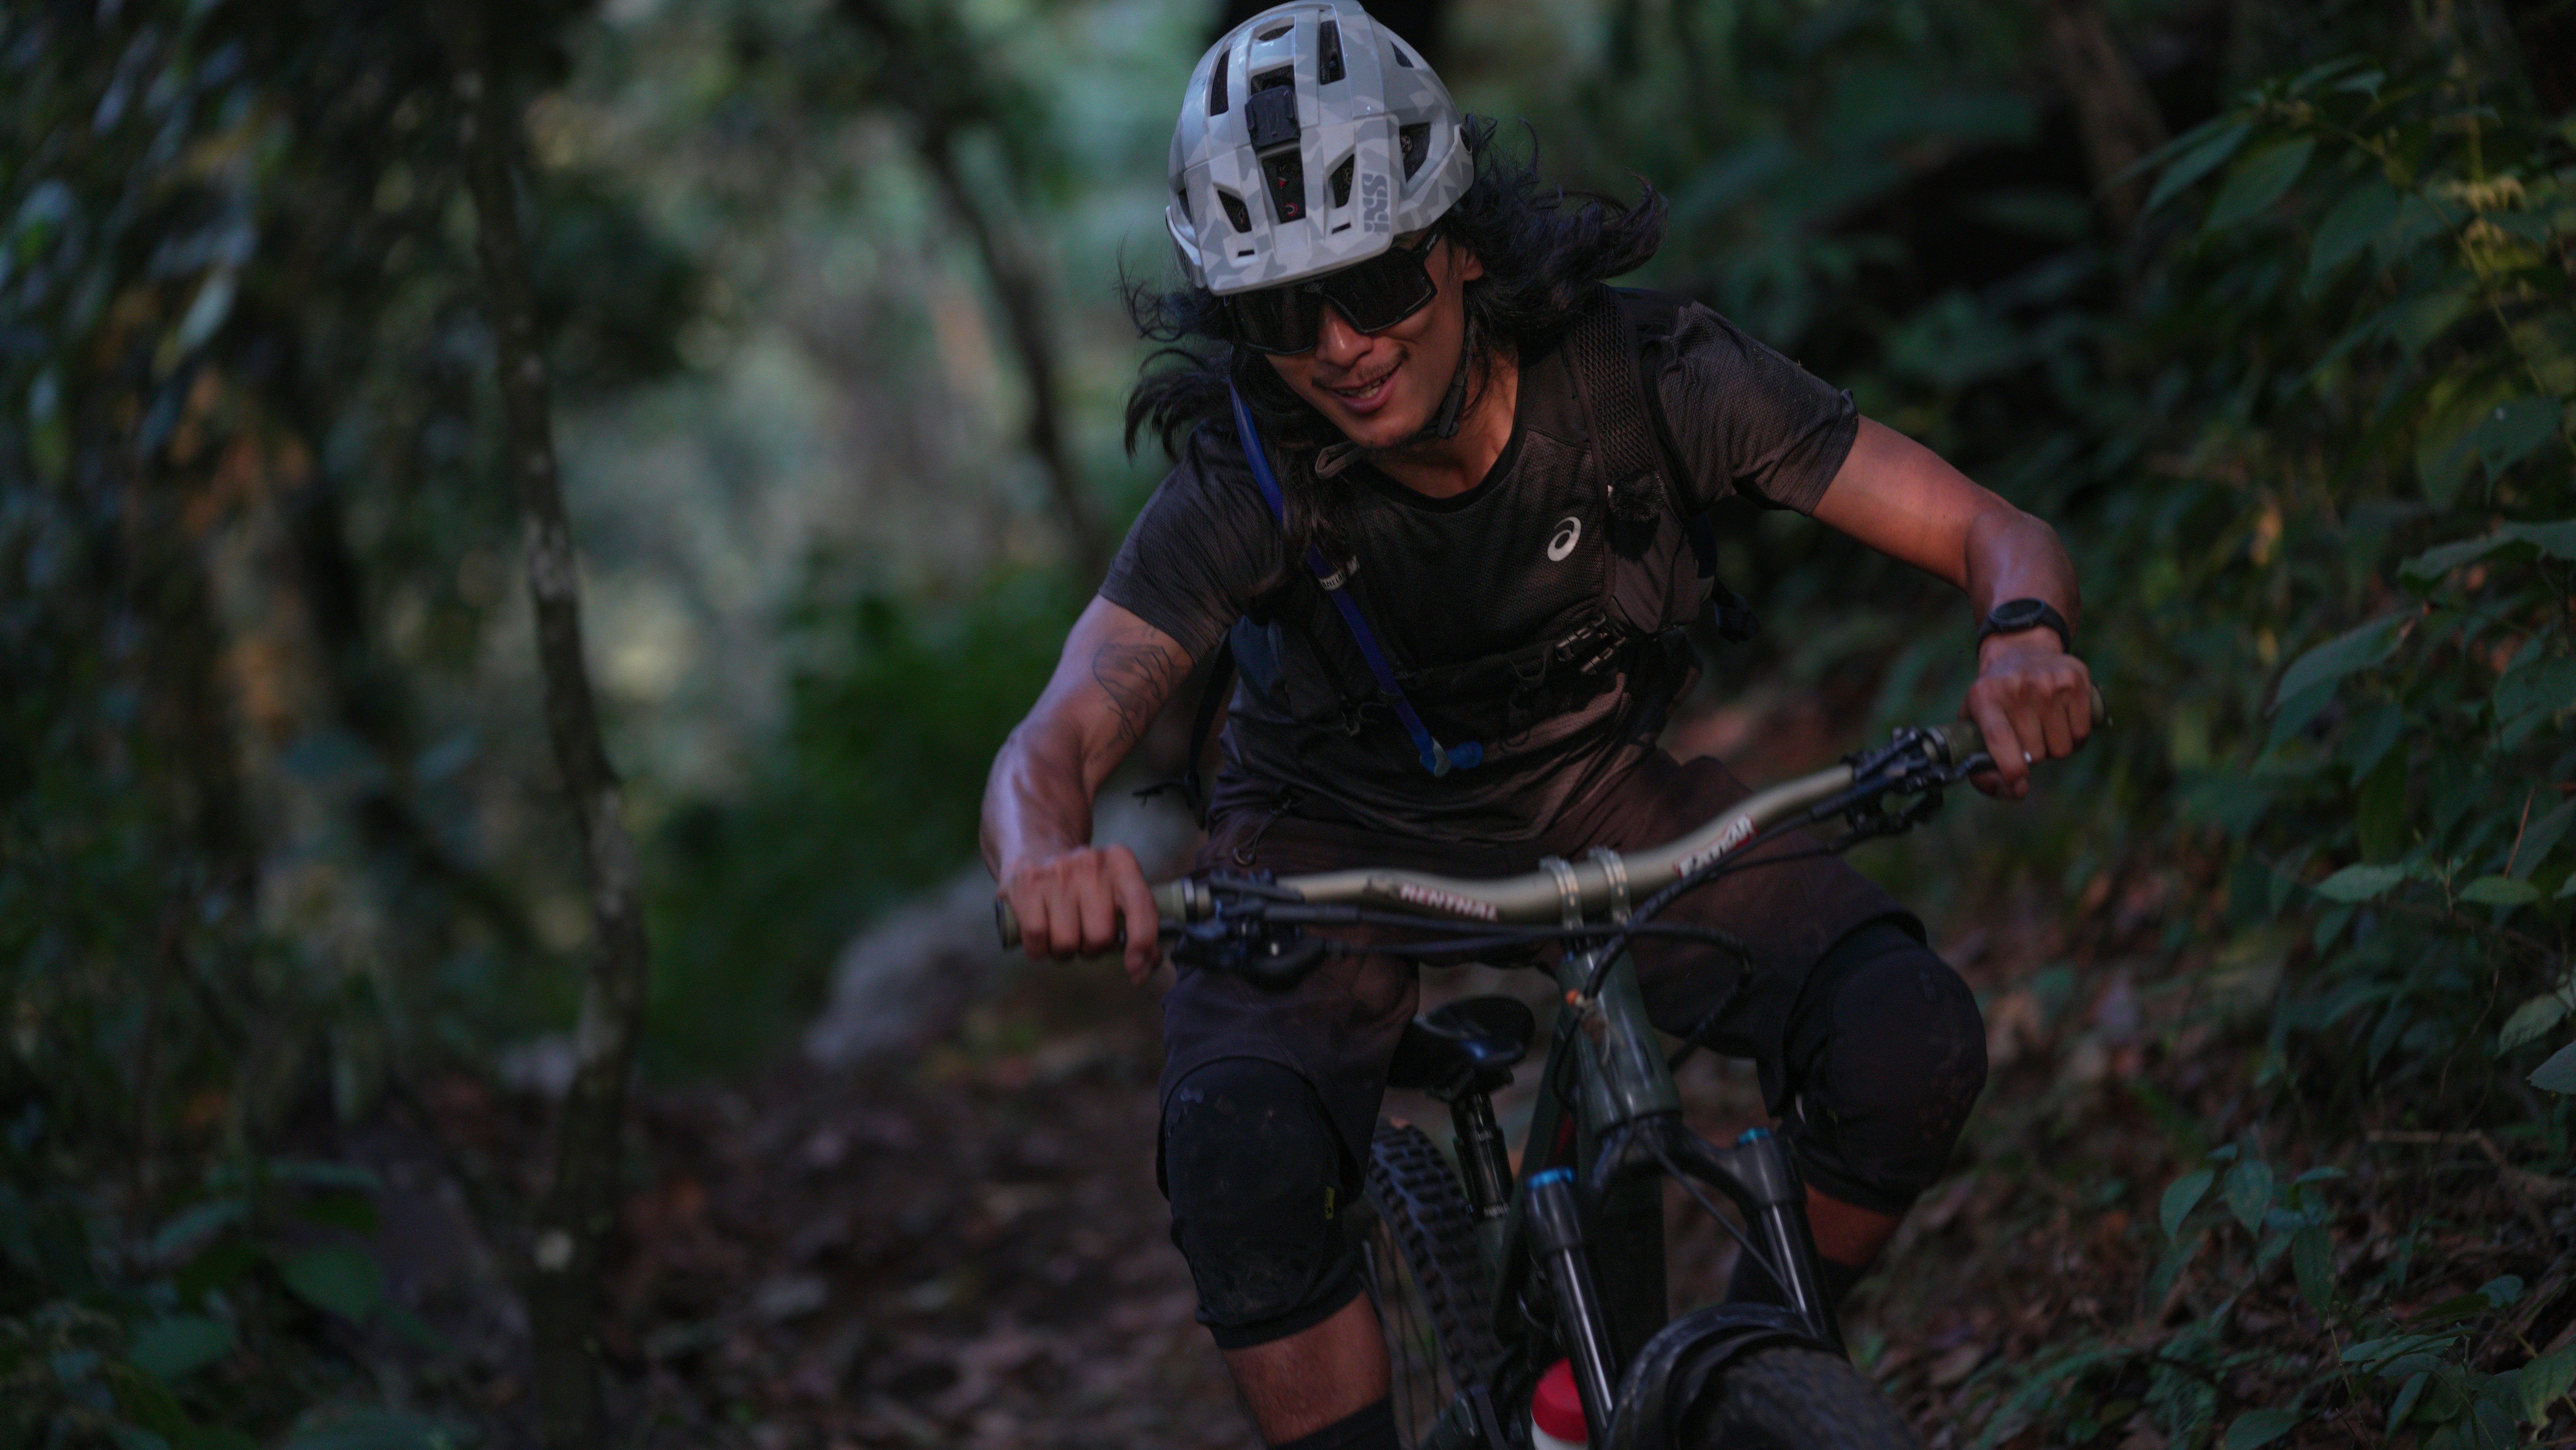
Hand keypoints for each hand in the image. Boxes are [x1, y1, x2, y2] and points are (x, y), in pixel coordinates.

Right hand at [997, 844, 1160, 983]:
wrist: (1037, 849)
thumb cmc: (1084, 882)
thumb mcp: (1116, 889)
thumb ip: (1139, 923)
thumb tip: (1150, 962)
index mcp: (1121, 862)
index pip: (1141, 905)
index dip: (1142, 942)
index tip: (1136, 969)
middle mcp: (1091, 864)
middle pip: (1100, 936)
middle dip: (1093, 948)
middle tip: (1084, 933)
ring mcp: (1057, 873)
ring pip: (1067, 944)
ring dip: (1065, 950)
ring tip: (1062, 930)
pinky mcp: (1027, 886)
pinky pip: (1038, 941)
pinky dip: (1040, 949)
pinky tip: (1042, 933)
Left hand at [1964, 631, 2093, 798]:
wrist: (2021, 648)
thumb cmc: (1996, 693)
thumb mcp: (1973, 716)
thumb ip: (1977, 757)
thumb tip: (2004, 788)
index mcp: (1986, 698)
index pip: (2000, 739)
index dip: (2010, 768)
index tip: (2018, 783)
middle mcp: (2018, 688)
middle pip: (2035, 753)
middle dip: (2032, 755)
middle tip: (2027, 736)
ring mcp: (2049, 684)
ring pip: (2061, 748)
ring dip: (2054, 747)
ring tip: (2043, 727)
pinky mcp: (2075, 681)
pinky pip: (2081, 734)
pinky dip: (2074, 737)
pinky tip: (2062, 722)